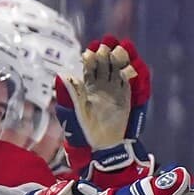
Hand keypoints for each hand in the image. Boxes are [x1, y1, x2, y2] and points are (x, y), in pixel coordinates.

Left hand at [56, 36, 150, 167]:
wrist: (101, 146)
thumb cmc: (83, 131)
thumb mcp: (72, 112)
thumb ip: (68, 94)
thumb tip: (62, 77)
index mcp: (87, 86)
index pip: (90, 65)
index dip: (91, 57)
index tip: (92, 51)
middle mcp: (102, 85)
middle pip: (105, 63)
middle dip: (106, 53)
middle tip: (107, 48)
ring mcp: (115, 90)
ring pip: (118, 69)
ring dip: (120, 59)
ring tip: (121, 51)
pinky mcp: (126, 98)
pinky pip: (129, 82)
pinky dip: (131, 73)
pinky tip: (131, 66)